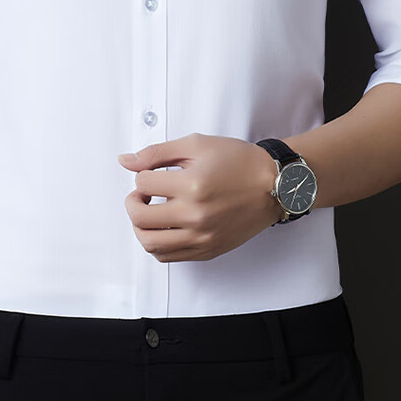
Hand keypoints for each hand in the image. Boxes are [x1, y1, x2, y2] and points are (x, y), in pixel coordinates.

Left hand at [119, 132, 280, 261]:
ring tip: (151, 212)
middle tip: (142, 194)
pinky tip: (165, 226)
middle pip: (139, 218)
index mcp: (192, 185)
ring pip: (150, 243)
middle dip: (132, 202)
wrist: (274, 185)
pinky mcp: (207, 250)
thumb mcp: (197, 144)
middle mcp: (195, 215)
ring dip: (141, 226)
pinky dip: (158, 242)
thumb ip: (157, 153)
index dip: (142, 175)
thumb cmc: (239, 162)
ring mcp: (202, 237)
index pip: (143, 183)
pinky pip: (168, 256)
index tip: (152, 173)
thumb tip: (125, 161)